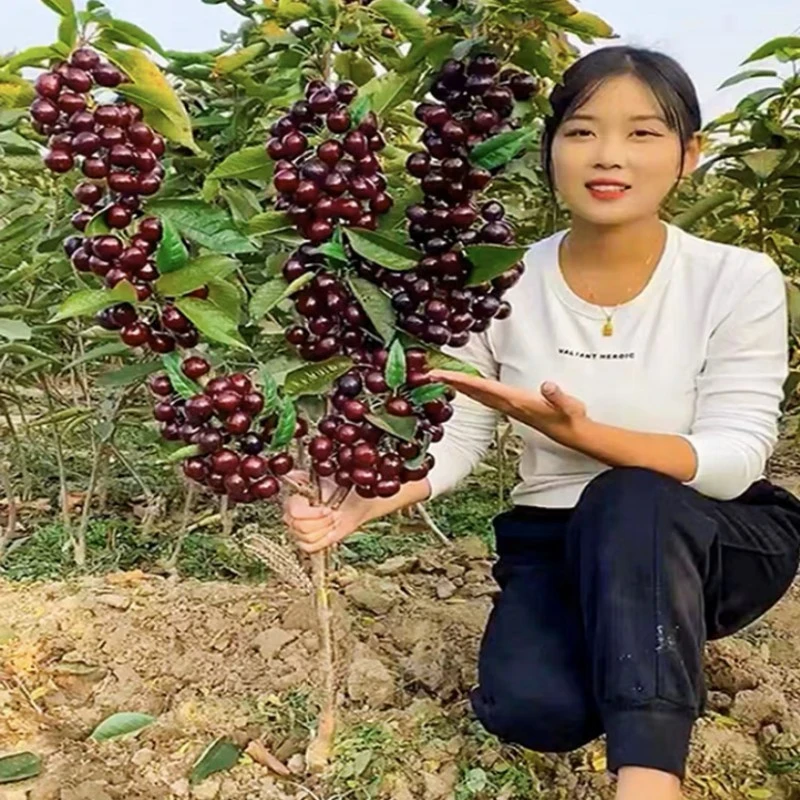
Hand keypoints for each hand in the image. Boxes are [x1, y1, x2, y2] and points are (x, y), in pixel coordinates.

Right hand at [282, 472, 366, 554]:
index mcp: (293, 498)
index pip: (295, 512)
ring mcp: (297, 530)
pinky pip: (310, 547)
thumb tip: (291, 473)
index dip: (313, 514)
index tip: (327, 509)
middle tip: (335, 513)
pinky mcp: (306, 542)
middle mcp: (291, 515)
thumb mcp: (325, 477)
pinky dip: (324, 539)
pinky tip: (330, 530)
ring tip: (334, 519)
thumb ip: (305, 476)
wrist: (354, 503)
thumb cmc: (341, 488)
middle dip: (323, 521)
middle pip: (300, 527)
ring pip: (307, 537)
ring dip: (326, 529)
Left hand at [429, 370, 587, 446]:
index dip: (461, 381)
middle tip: (427, 374)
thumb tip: (547, 385)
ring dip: (458, 386)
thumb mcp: (569, 406)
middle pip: (473, 392)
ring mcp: (508, 408)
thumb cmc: (570, 418)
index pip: (483, 388)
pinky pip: (485, 397)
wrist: (574, 434)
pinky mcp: (511, 408)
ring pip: (477, 395)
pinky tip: (465, 386)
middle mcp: (507, 405)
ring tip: (440, 378)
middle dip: (450, 382)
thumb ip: (558, 397)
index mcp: (515, 401)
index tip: (441, 376)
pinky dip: (471, 390)